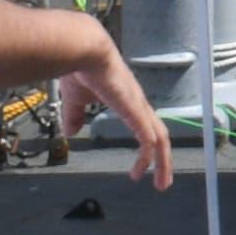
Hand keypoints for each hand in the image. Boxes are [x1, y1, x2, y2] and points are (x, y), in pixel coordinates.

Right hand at [58, 52, 175, 188]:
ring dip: (163, 163)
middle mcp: (137, 104)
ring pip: (159, 139)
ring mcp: (138, 107)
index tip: (143, 163)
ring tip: (161, 184)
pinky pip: (148, 138)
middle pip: (159, 134)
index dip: (147, 144)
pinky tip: (144, 169)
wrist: (84, 50)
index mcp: (127, 101)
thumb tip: (71, 132)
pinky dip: (149, 156)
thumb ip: (75, 115)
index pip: (145, 125)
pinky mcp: (134, 110)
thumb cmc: (80, 68)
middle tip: (163, 181)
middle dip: (164, 159)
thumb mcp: (75, 99)